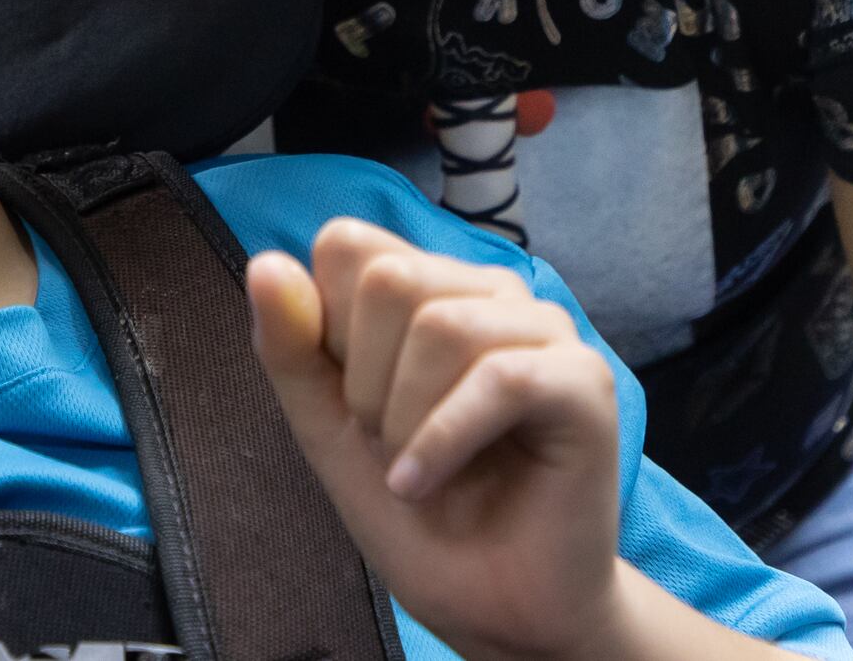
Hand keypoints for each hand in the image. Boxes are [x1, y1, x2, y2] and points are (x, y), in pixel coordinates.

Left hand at [247, 218, 625, 660]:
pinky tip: (424, 485)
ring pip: (441, 325)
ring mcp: (544, 329)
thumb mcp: (326, 426)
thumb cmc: (419, 512)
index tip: (356, 401)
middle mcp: (490, 292)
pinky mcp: (584, 380)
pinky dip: (443, 442)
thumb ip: (291, 346)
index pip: (348, 244)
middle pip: (389, 278)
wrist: (491, 608)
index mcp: (430, 286)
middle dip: (366, 383)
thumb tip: (267, 263)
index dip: (328, 332)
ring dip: (405, 421)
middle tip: (392, 443)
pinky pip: (500, 378)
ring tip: (416, 471)